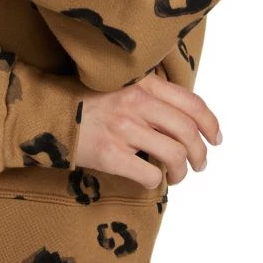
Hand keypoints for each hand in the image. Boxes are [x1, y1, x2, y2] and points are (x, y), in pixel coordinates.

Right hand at [75, 72, 221, 189]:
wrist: (48, 112)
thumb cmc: (85, 98)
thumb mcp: (120, 82)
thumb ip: (149, 90)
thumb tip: (184, 114)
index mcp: (141, 81)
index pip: (191, 103)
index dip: (210, 123)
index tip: (215, 137)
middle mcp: (135, 102)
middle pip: (188, 132)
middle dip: (200, 153)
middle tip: (199, 163)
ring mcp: (123, 128)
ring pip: (174, 155)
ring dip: (182, 171)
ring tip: (176, 174)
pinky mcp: (111, 154)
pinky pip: (150, 174)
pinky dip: (157, 180)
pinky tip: (150, 177)